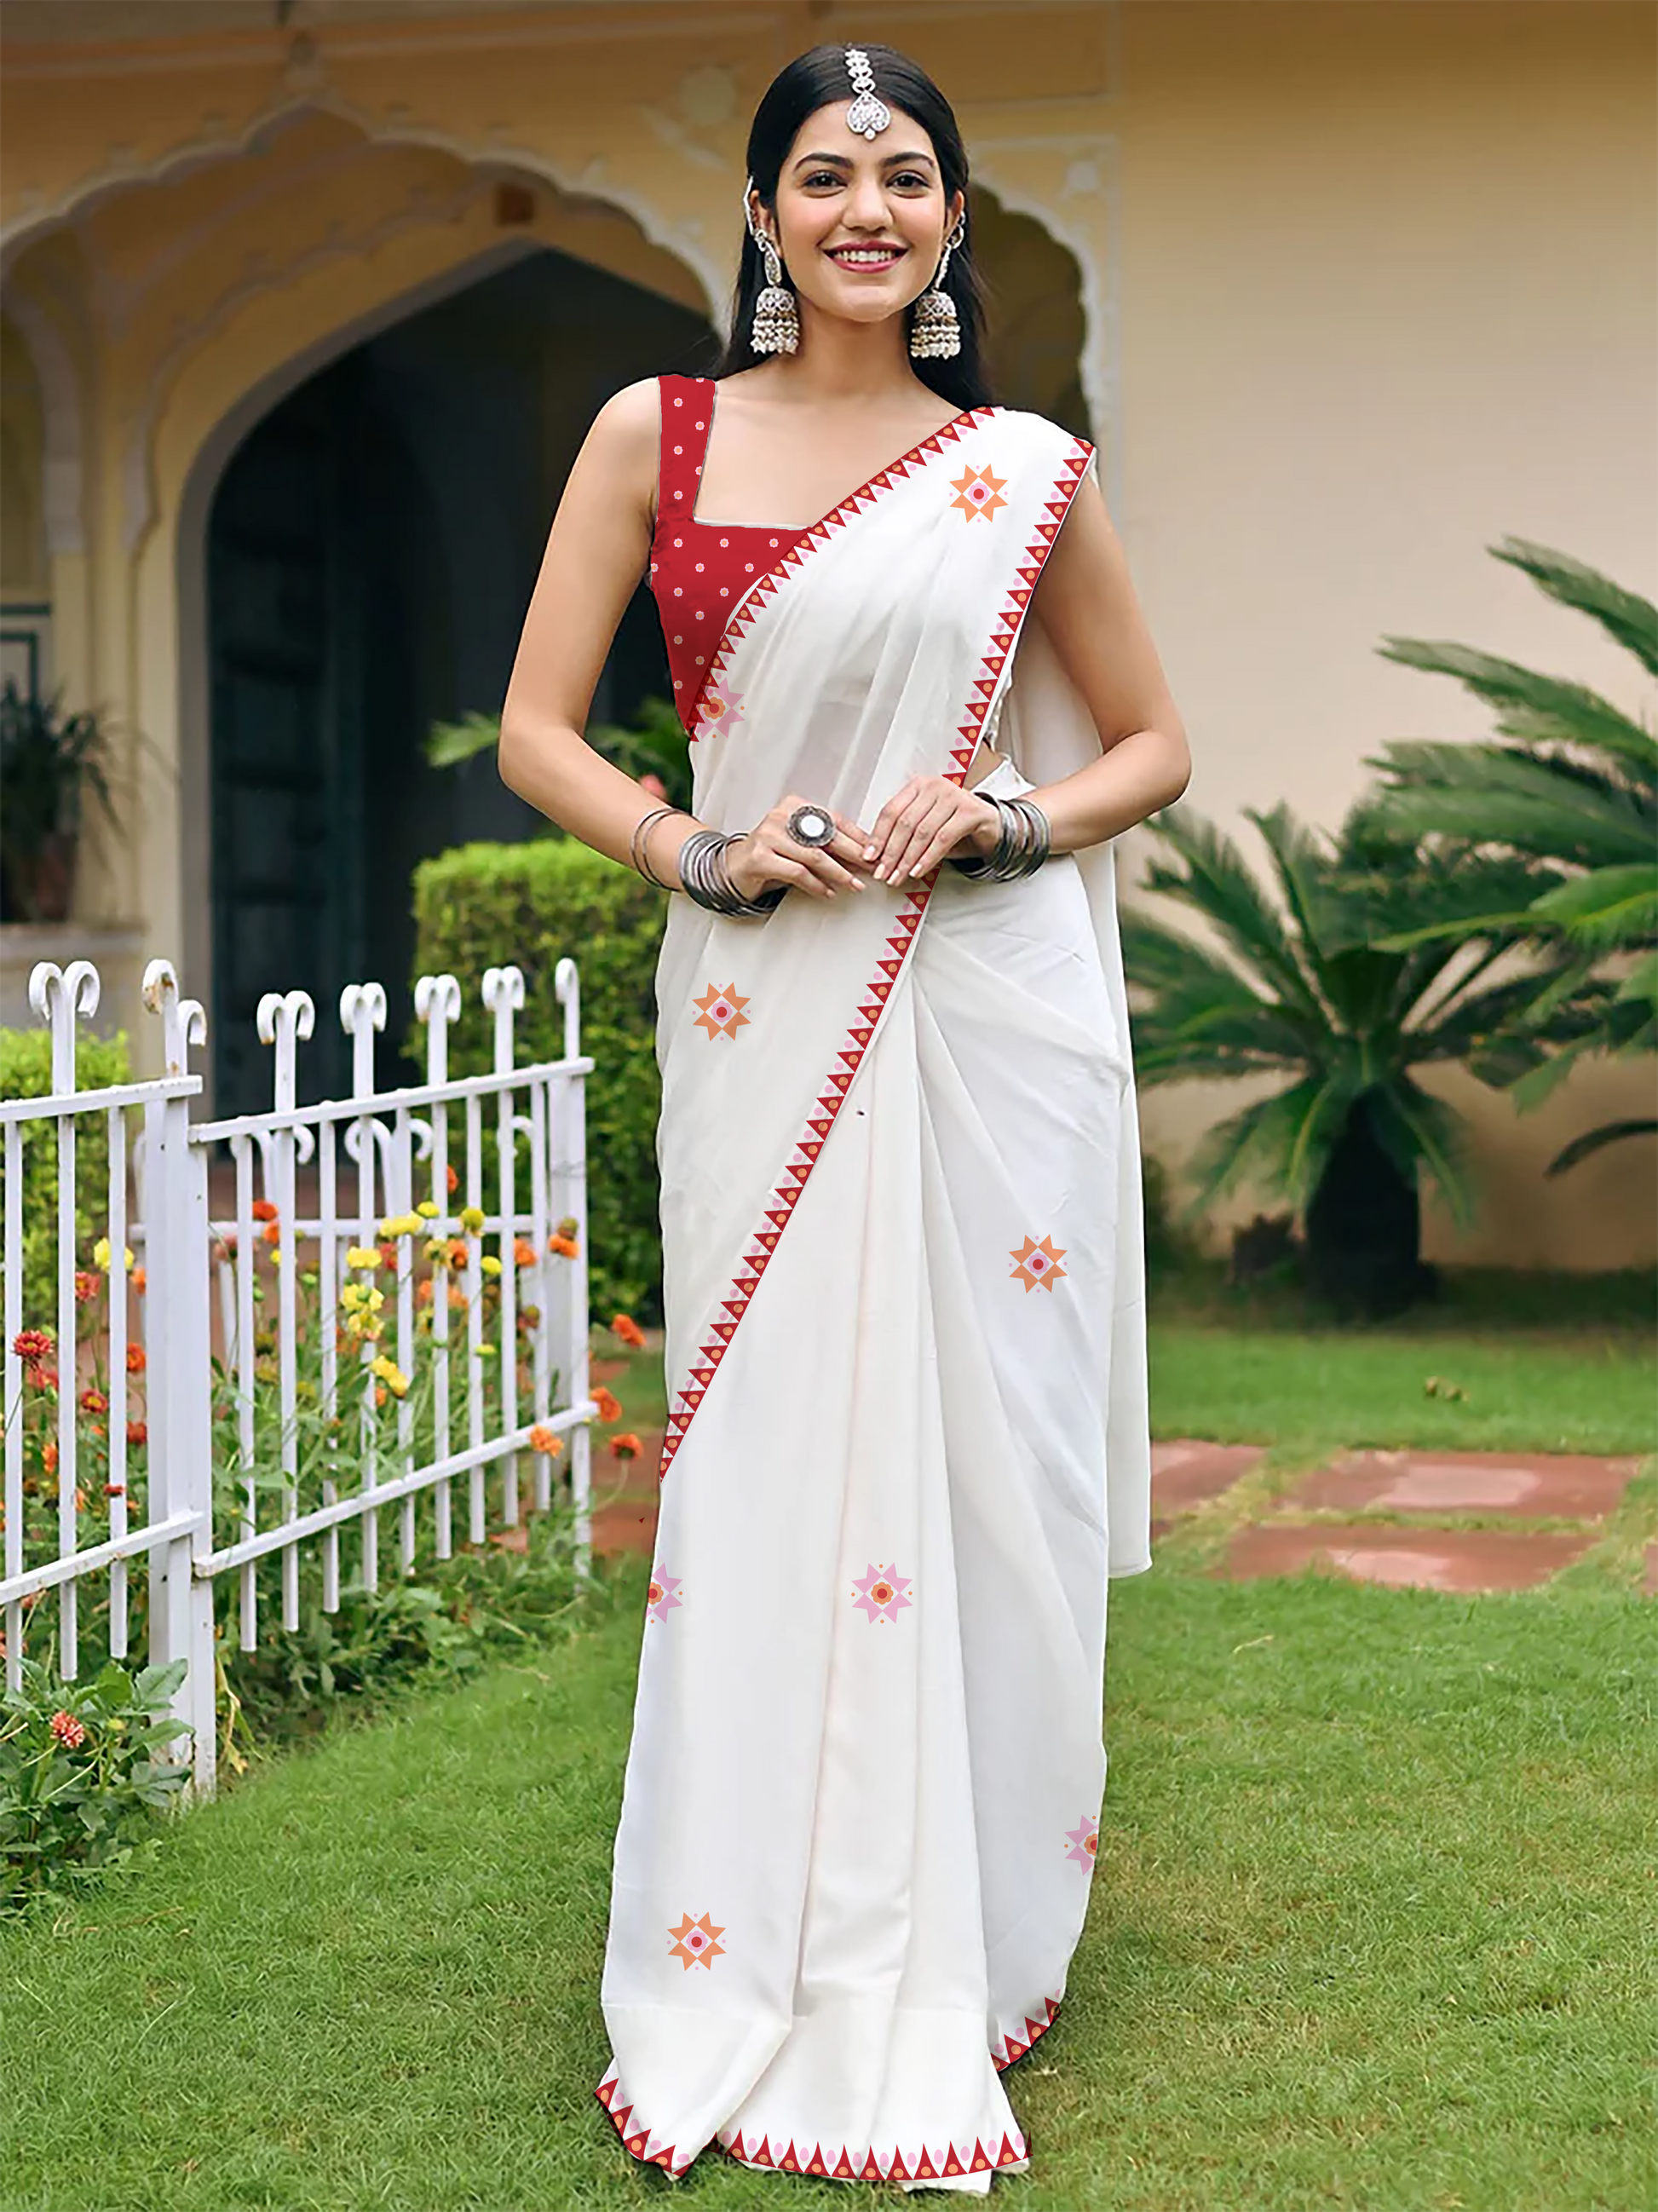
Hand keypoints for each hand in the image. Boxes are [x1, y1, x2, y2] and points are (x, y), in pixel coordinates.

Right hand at [724, 795, 876, 902]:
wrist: (734, 867)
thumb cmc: (772, 854)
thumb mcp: (800, 843)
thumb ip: (827, 844)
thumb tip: (864, 853)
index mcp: (795, 805)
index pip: (835, 820)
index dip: (858, 837)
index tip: (874, 852)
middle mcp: (781, 816)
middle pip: (828, 837)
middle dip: (854, 855)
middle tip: (871, 868)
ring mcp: (769, 835)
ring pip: (815, 856)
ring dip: (839, 874)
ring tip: (854, 885)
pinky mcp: (761, 857)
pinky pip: (798, 873)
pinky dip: (817, 885)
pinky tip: (828, 892)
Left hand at [862, 776, 999, 882]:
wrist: (990, 826)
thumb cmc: (953, 826)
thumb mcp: (924, 827)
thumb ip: (903, 835)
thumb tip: (876, 857)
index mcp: (918, 786)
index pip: (891, 811)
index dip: (878, 836)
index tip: (869, 857)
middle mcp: (935, 786)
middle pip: (905, 823)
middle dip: (891, 852)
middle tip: (883, 873)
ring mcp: (954, 796)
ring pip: (922, 832)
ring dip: (907, 859)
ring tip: (898, 876)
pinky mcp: (970, 811)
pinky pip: (942, 839)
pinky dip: (928, 858)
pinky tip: (918, 871)